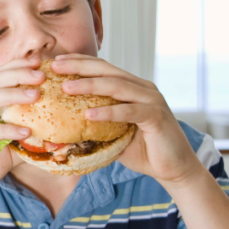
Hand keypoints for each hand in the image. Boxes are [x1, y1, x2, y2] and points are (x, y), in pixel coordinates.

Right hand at [0, 57, 46, 210]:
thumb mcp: (9, 150)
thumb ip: (27, 140)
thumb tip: (58, 138)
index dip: (16, 67)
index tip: (39, 63)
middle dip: (18, 74)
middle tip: (42, 74)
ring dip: (12, 94)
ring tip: (36, 95)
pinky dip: (6, 129)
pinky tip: (26, 132)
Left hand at [50, 54, 204, 185]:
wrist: (173, 168)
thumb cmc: (142, 150)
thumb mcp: (113, 134)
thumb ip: (94, 125)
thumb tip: (62, 126)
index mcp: (132, 87)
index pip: (103, 68)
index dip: (80, 62)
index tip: (56, 61)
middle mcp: (142, 88)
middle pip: (107, 71)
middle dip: (79, 66)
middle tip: (55, 66)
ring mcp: (151, 100)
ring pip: (116, 86)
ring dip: (89, 85)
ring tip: (66, 87)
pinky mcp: (156, 116)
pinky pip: (129, 111)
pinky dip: (108, 112)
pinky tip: (89, 114)